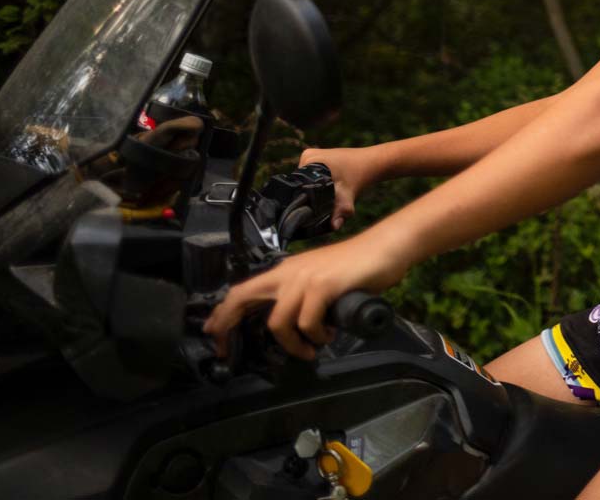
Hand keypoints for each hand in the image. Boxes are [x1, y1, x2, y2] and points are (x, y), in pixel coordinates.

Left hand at [202, 232, 409, 359]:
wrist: (386, 247)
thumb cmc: (358, 266)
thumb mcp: (321, 279)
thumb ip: (304, 296)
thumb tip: (296, 326)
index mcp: (285, 271)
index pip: (242, 290)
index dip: (223, 313)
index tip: (213, 334)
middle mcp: (288, 272)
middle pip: (243, 297)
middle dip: (227, 326)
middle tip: (228, 353)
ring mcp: (305, 278)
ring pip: (278, 322)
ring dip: (293, 344)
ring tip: (312, 349)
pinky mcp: (323, 286)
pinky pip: (307, 322)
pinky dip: (316, 336)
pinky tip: (328, 336)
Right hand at [298, 146, 382, 228]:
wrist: (373, 163)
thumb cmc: (360, 175)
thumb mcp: (347, 195)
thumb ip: (340, 211)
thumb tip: (334, 226)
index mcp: (308, 159)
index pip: (295, 185)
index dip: (302, 200)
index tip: (309, 212)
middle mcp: (307, 156)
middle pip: (300, 185)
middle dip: (309, 198)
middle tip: (320, 208)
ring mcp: (313, 156)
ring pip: (307, 182)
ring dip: (315, 193)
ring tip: (324, 201)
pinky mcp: (320, 159)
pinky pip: (313, 177)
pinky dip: (319, 186)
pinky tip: (327, 193)